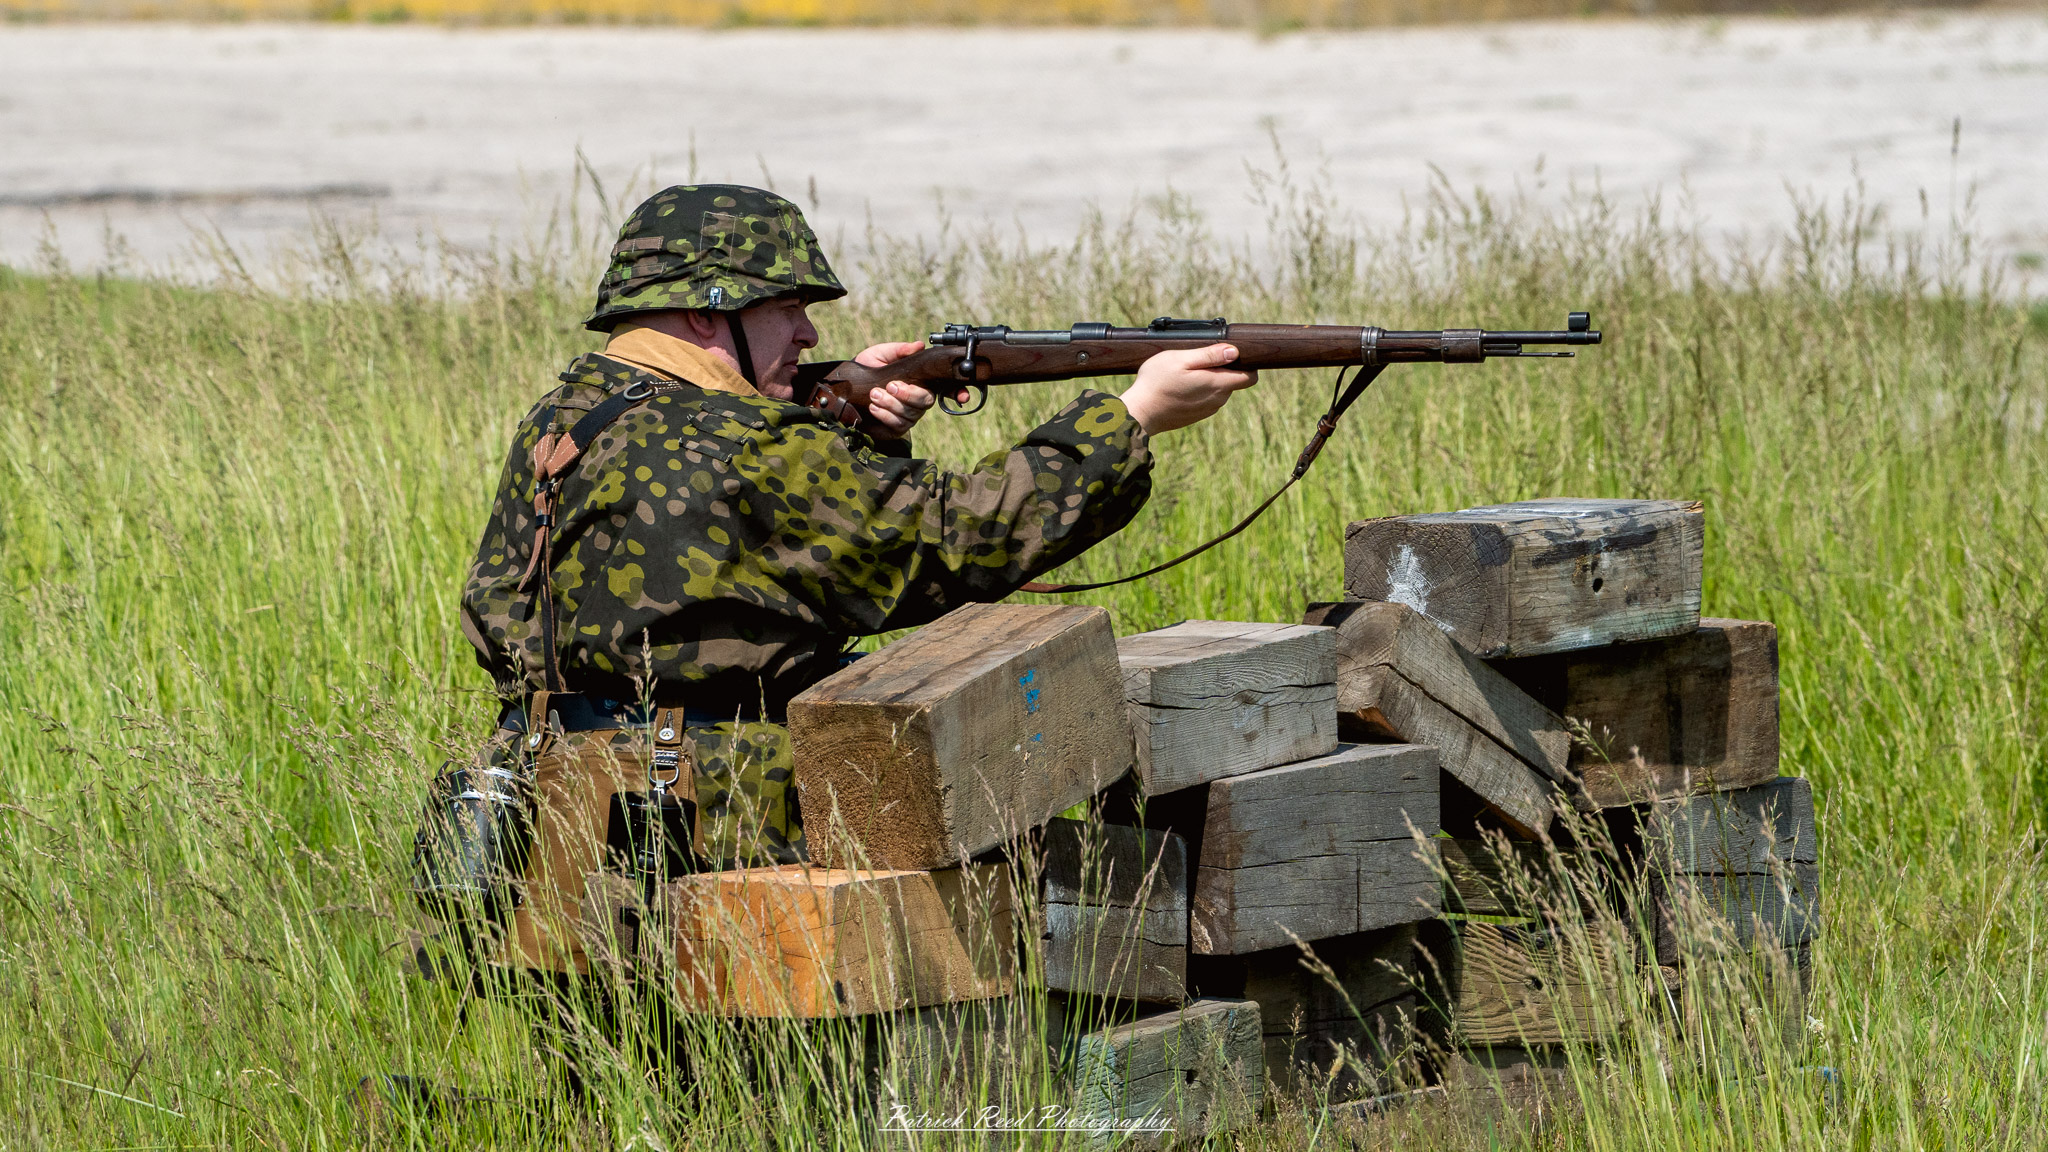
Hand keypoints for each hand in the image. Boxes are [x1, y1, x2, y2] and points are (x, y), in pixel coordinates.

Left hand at [851, 341, 959, 438]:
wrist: (846, 390)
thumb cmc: (867, 369)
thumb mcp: (881, 354)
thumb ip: (899, 350)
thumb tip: (919, 345)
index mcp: (921, 380)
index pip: (947, 387)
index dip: (958, 392)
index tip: (962, 396)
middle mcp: (918, 399)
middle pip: (927, 401)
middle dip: (909, 394)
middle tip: (891, 386)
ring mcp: (909, 415)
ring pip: (911, 414)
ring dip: (892, 404)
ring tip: (875, 394)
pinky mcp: (896, 428)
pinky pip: (898, 425)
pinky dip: (886, 415)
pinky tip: (874, 406)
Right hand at [1119, 344, 1258, 434]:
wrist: (1140, 412)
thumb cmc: (1157, 382)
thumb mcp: (1181, 359)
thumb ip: (1210, 355)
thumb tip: (1234, 352)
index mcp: (1218, 385)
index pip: (1250, 377)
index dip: (1246, 363)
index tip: (1230, 354)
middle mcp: (1217, 400)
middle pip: (1233, 381)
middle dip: (1222, 369)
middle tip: (1197, 359)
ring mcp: (1207, 410)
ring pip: (1219, 390)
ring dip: (1209, 379)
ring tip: (1185, 372)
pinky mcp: (1197, 415)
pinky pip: (1206, 399)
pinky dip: (1199, 390)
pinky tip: (1180, 386)